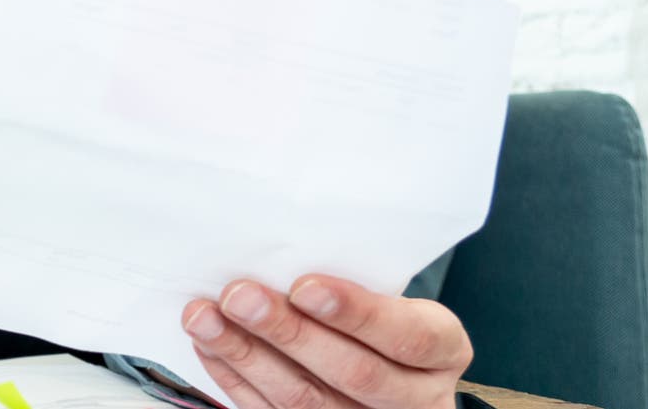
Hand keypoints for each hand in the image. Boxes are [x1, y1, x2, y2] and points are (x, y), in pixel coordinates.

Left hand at [180, 274, 470, 408]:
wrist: (388, 367)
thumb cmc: (381, 316)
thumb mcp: (391, 294)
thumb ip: (354, 280)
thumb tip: (278, 254)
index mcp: (443, 351)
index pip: (409, 337)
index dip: (356, 313)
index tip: (304, 285)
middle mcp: (416, 397)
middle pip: (354, 373)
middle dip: (288, 332)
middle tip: (239, 296)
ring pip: (306, 401)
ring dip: (246, 356)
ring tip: (204, 318)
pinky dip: (235, 379)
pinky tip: (210, 346)